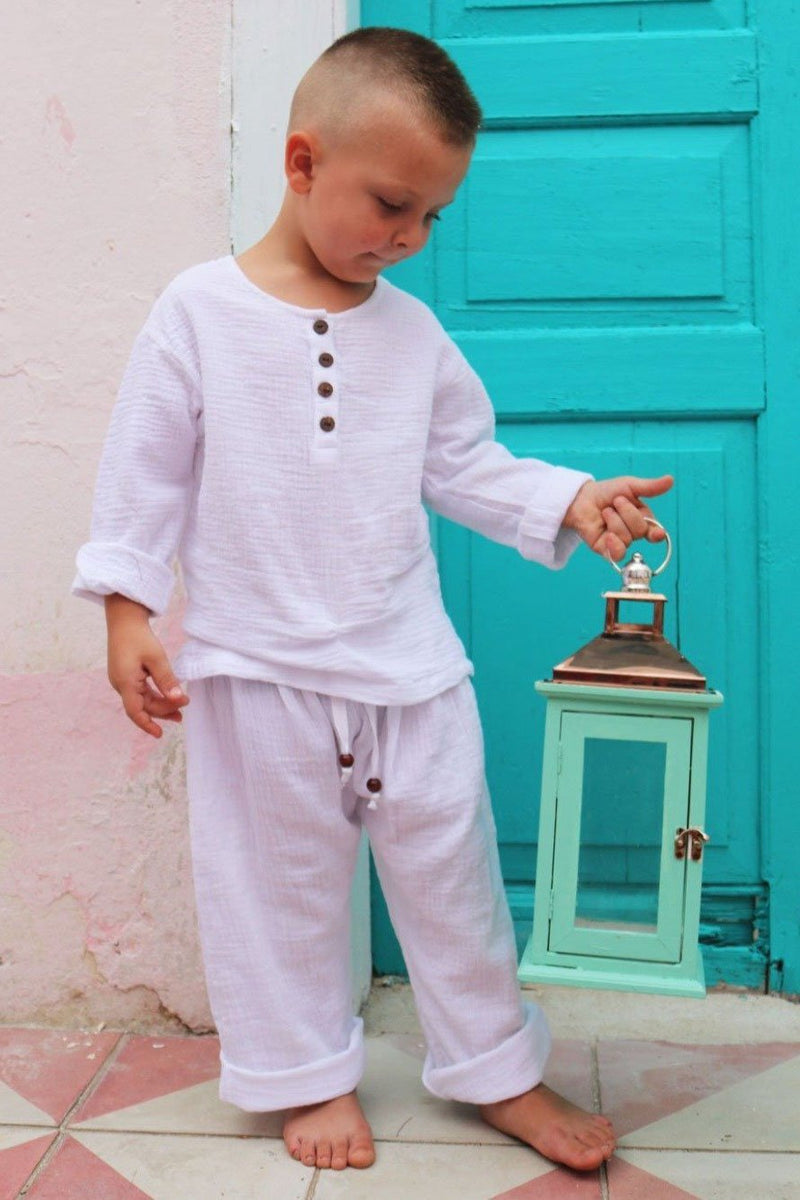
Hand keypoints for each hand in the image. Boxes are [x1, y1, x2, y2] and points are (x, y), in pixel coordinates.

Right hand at [105, 594, 189, 737]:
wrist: (124, 620)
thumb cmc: (139, 637)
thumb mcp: (157, 658)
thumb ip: (167, 681)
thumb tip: (178, 700)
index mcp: (125, 682)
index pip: (135, 711)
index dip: (147, 724)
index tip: (159, 734)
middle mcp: (120, 684)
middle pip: (142, 705)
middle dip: (162, 711)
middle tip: (182, 714)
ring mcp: (122, 680)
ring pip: (142, 699)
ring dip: (160, 704)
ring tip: (179, 709)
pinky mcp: (125, 675)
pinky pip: (140, 691)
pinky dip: (154, 695)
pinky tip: (167, 695)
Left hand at [563, 475, 673, 560]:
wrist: (582, 498)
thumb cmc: (607, 492)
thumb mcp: (629, 486)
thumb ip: (650, 487)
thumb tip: (671, 479)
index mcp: (642, 519)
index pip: (655, 531)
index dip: (657, 534)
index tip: (657, 533)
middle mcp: (632, 532)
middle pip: (640, 531)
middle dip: (627, 513)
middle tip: (615, 502)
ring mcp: (619, 542)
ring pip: (627, 538)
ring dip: (615, 521)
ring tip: (605, 512)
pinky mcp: (606, 549)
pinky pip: (617, 554)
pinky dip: (615, 545)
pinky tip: (609, 536)